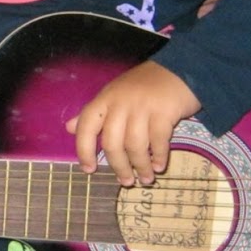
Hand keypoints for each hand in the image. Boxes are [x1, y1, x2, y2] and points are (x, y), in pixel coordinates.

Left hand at [65, 60, 200, 185]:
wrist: (180, 69)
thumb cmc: (144, 86)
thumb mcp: (114, 95)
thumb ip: (94, 114)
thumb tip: (69, 128)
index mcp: (105, 99)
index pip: (86, 126)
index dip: (84, 150)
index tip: (88, 170)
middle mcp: (120, 103)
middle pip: (112, 142)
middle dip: (118, 166)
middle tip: (126, 182)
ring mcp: (142, 107)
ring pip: (135, 145)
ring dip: (140, 166)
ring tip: (146, 178)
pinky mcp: (164, 111)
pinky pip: (158, 141)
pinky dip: (158, 156)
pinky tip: (159, 166)